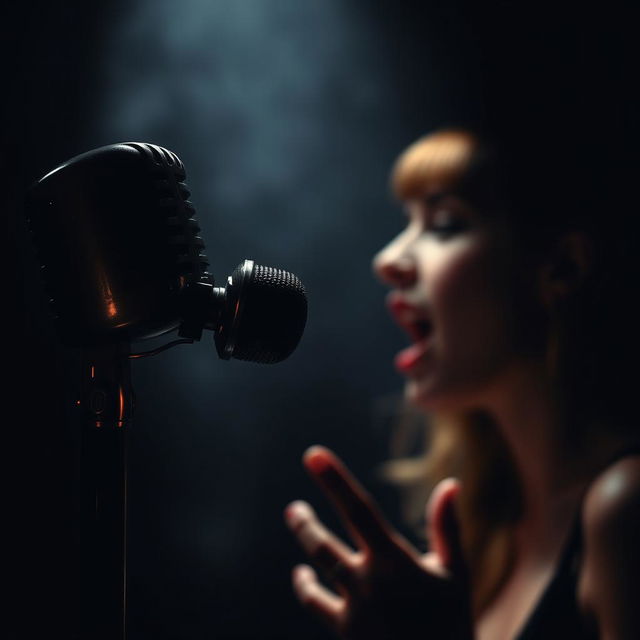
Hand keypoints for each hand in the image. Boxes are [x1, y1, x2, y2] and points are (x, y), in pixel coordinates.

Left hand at [284, 445, 473, 639]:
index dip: (334, 479)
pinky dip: (305, 586)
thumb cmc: (451, 623)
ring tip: (295, 515)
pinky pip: (315, 603)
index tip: (313, 454)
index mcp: (396, 561)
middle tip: (293, 507)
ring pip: (319, 564)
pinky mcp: (345, 630)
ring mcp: (354, 607)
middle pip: (324, 542)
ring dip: (305, 537)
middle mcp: (369, 581)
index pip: (359, 509)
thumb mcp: (455, 574)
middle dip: (304, 521)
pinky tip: (302, 574)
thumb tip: (450, 483)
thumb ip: (447, 528)